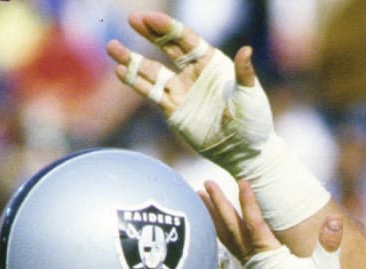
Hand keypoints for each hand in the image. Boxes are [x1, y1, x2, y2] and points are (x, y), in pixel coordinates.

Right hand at [108, 16, 267, 162]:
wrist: (245, 153)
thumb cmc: (253, 123)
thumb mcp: (250, 97)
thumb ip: (244, 74)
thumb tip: (246, 51)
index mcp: (211, 63)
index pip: (185, 39)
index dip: (168, 28)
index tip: (150, 18)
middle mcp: (193, 73)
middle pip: (166, 47)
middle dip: (149, 33)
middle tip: (131, 19)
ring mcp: (181, 91)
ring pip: (152, 70)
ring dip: (132, 59)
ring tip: (111, 48)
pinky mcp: (173, 110)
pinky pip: (151, 93)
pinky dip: (136, 82)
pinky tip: (120, 72)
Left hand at [210, 180, 341, 268]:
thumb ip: (329, 247)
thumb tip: (333, 221)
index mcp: (271, 258)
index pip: (256, 225)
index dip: (249, 203)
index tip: (242, 180)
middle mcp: (256, 261)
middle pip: (232, 228)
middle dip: (219, 204)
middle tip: (205, 182)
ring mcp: (251, 266)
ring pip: (227, 236)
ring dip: (214, 214)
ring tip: (200, 194)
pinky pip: (231, 244)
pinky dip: (220, 229)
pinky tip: (215, 219)